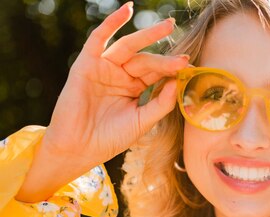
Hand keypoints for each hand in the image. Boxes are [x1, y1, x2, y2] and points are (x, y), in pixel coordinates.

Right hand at [43, 1, 187, 167]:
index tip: (190, 69)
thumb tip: (179, 82)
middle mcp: (120, 75)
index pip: (157, 74)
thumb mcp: (143, 121)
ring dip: (148, 35)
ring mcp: (104, 68)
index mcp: (134, 88)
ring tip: (168, 26)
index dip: (173, 70)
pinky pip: (99, 38)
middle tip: (184, 57)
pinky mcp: (86, 64)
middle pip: (146, 61)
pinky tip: (126, 10)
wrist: (79, 149)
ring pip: (129, 47)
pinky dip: (111, 23)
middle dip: (165, 59)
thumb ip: (161, 103)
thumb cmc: (110, 138)